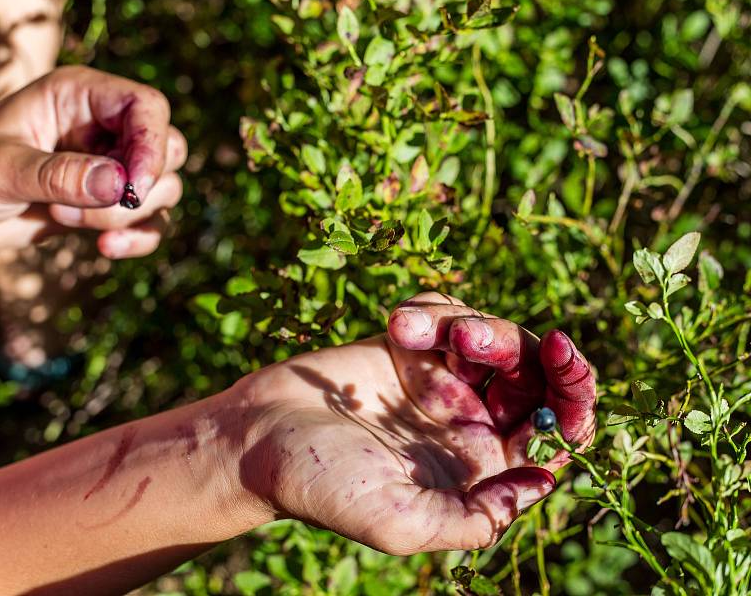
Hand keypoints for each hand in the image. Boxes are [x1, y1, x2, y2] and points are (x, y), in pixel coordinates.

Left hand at [0, 65, 186, 257]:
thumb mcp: (1, 168)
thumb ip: (59, 175)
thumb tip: (120, 186)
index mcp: (81, 98)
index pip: (147, 107)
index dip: (152, 145)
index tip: (133, 187)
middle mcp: (105, 129)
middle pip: (168, 149)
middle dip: (140, 187)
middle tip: (90, 206)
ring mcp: (110, 169)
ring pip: (164, 190)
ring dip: (123, 217)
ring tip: (65, 220)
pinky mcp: (109, 206)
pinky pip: (151, 223)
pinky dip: (137, 240)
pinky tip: (105, 249)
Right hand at [237, 292, 596, 553]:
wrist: (256, 438)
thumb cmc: (321, 487)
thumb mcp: (402, 523)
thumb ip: (477, 516)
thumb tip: (545, 481)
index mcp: (481, 468)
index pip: (559, 429)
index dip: (576, 392)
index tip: (563, 358)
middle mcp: (470, 423)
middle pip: (535, 374)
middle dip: (519, 347)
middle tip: (473, 338)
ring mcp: (439, 381)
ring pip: (492, 336)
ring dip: (466, 323)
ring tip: (407, 331)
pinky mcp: (407, 348)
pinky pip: (445, 313)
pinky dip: (429, 311)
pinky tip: (394, 326)